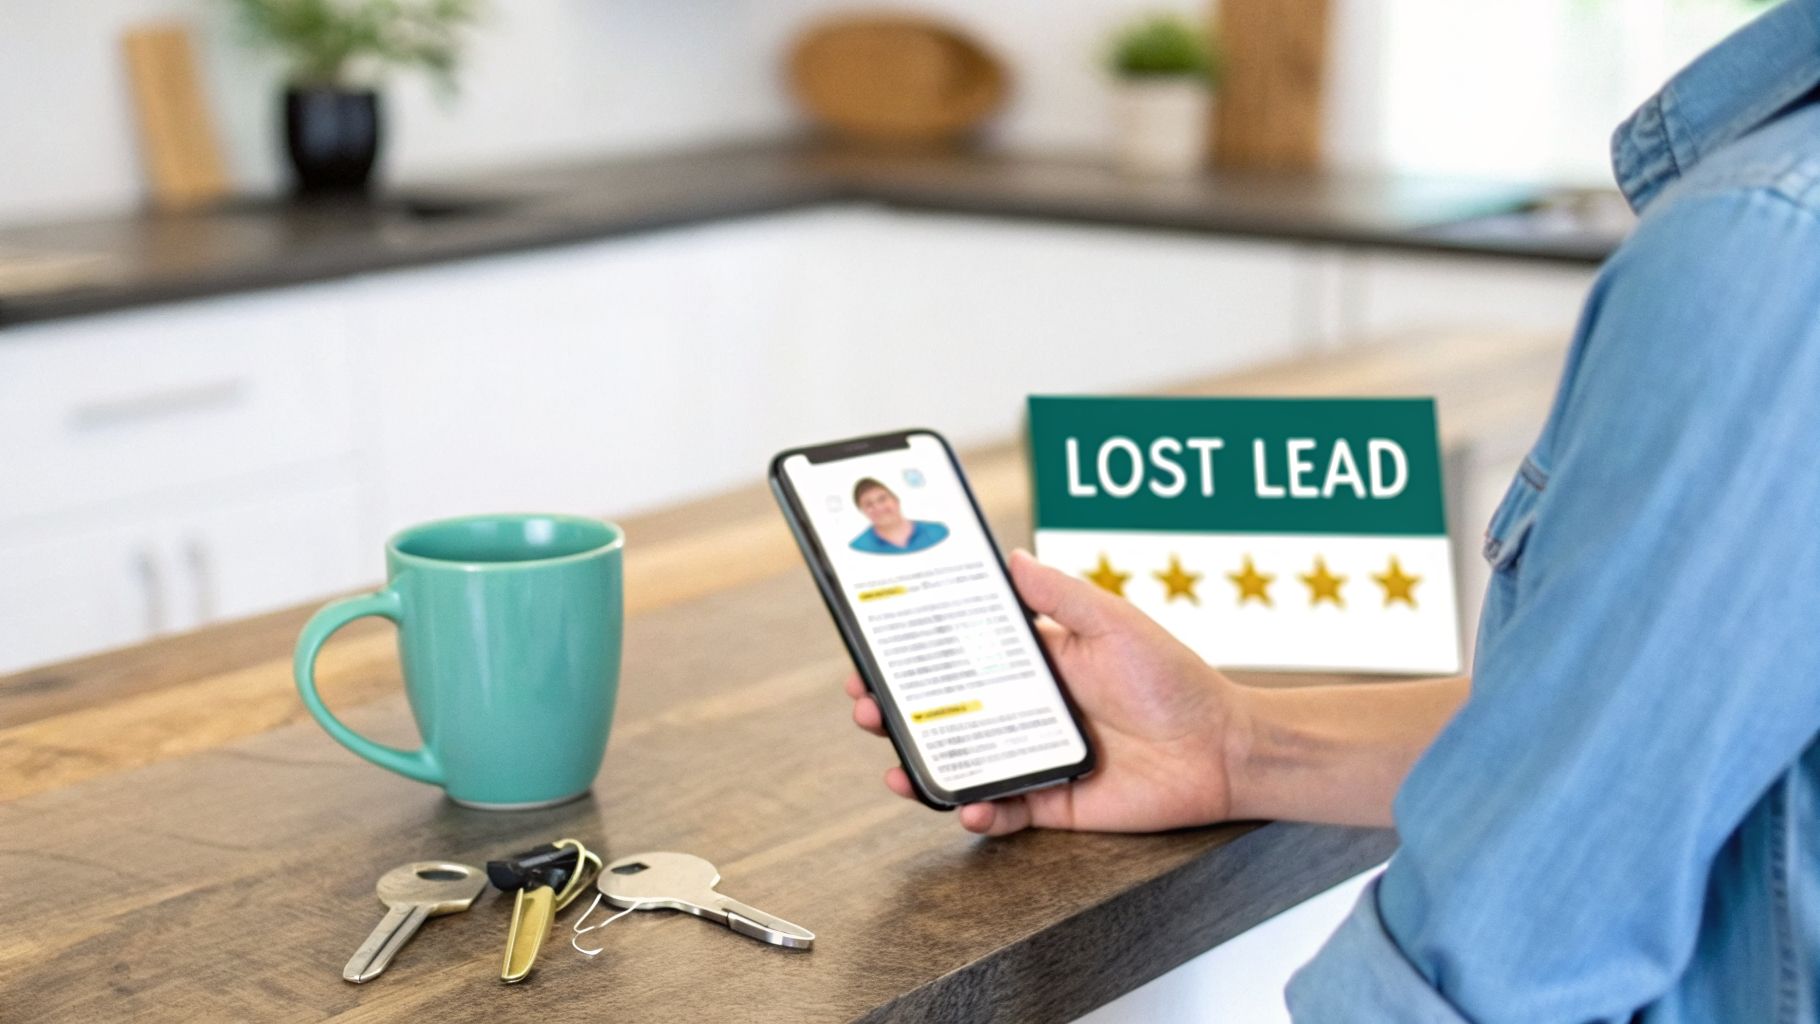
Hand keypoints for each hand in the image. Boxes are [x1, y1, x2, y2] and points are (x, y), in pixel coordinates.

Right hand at [845, 549, 1241, 835]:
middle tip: (865, 704)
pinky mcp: (1051, 802)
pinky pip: (1003, 812)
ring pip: (959, 764)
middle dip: (895, 709)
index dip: (911, 653)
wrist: (1223, 749)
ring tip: (894, 763)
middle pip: (942, 710)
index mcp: (1033, 662)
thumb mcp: (1114, 622)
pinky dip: (978, 814)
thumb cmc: (1173, 678)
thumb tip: (1009, 556)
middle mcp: (1023, 709)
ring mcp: (1033, 757)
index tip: (872, 646)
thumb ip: (1059, 594)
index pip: (956, 654)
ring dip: (919, 765)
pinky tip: (968, 808)